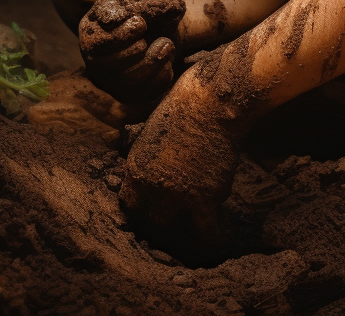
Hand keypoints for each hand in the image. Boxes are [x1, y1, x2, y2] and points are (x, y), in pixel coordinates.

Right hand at [78, 0, 185, 103]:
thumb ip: (128, 5)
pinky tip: (165, 58)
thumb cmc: (149, 10)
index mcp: (89, 33)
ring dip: (157, 58)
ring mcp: (112, 80)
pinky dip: (165, 72)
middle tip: (149, 35)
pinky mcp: (131, 94)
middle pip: (113, 68)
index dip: (125, 34)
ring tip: (166, 43)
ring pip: (133, 81)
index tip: (140, 22)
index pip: (98, 45)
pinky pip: (149, 91)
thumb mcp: (141, 0)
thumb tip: (108, 20)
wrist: (168, 25)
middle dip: (140, 47)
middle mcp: (95, 61)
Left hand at [119, 70, 240, 257]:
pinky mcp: (203, 198)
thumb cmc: (184, 107)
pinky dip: (209, 237)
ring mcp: (176, 195)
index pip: (130, 204)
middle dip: (161, 223)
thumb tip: (146, 162)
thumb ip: (148, 155)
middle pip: (149, 220)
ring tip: (192, 239)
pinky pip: (204, 231)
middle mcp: (150, 187)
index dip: (142, 211)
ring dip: (183, 232)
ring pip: (174, 229)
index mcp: (135, 169)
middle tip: (174, 226)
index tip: (153, 215)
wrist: (210, 103)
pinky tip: (214, 240)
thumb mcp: (152, 130)